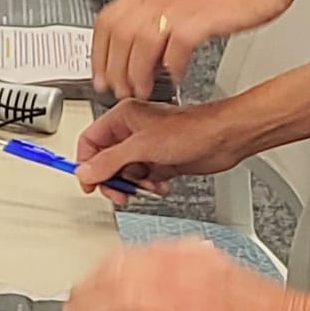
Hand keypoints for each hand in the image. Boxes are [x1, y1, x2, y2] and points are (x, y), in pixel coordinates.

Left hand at [64, 238, 309, 310]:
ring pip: (115, 299)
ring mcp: (177, 301)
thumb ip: (190, 266)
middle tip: (71, 302)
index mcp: (188, 254)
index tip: (91, 279)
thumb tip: (165, 270)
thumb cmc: (268, 307)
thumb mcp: (223, 269)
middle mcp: (178, 271)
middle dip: (86, 289)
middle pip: (114, 273)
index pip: (130, 254)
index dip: (103, 269)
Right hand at [74, 98, 246, 199]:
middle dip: (113, 179)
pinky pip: (143, 180)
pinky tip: (160, 186)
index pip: (90, 141)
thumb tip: (86, 172)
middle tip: (120, 192)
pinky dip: (149, 187)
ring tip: (146, 186)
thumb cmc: (191, 130)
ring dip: (134, 185)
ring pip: (125, 173)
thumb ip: (110, 161)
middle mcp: (132, 132)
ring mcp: (146, 148)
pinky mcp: (160, 162)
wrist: (223, 139)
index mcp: (122, 118)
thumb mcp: (142, 147)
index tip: (89, 183)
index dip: (86, 163)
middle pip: (106, 161)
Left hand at [91, 0, 303, 97]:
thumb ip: (161, 4)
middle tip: (117, 90)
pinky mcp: (205, 15)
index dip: (100, 51)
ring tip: (142, 90)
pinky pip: (176, 46)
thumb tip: (145, 30)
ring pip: (139, 43)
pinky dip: (171, 66)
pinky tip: (176, 75)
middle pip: (118, 34)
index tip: (101, 72)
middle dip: (112, 69)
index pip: (108, 19)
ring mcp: (182, 3)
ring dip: (136, 73)